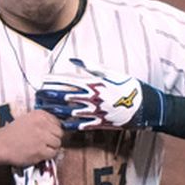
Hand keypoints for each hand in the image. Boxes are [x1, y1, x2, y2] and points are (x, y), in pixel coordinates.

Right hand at [0, 109, 62, 166]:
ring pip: (58, 143)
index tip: (49, 134)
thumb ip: (41, 121)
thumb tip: (55, 128)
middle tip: (45, 142)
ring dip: (51, 147)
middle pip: (59, 133)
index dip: (53, 129)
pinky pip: (53, 153)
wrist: (0, 145)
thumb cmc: (11, 134)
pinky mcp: (40, 151)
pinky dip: (48, 155)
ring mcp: (42, 138)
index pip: (57, 122)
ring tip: (41, 148)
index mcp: (39, 115)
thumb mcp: (26, 119)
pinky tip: (39, 153)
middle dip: (53, 138)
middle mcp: (42, 124)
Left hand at [35, 58, 164, 130]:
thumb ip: (91, 66)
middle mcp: (93, 97)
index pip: (69, 81)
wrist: (146, 105)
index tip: (43, 80)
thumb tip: (74, 59)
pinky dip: (71, 125)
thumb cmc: (128, 86)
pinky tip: (61, 124)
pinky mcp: (101, 123)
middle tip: (38, 96)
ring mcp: (96, 111)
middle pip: (65, 97)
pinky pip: (82, 125)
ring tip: (44, 110)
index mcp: (95, 83)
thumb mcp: (111, 73)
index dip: (54, 81)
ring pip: (70, 112)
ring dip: (56, 111)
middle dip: (50, 96)